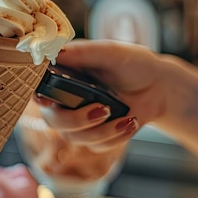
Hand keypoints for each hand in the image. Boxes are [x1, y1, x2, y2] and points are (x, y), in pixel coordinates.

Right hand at [34, 38, 168, 150]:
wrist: (159, 87)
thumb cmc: (133, 64)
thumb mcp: (110, 52)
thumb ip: (83, 52)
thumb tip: (56, 52)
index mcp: (63, 76)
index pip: (37, 89)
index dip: (38, 97)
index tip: (48, 99)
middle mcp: (65, 100)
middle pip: (52, 120)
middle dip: (76, 120)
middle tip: (103, 109)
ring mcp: (79, 121)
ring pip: (74, 137)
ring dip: (102, 131)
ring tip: (127, 116)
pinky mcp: (95, 137)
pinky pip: (96, 146)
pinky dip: (116, 136)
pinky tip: (130, 121)